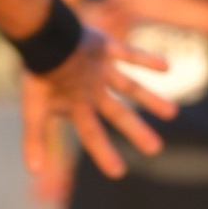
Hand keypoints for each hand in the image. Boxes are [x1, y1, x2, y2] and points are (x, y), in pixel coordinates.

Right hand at [20, 27, 173, 179]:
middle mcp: (91, 90)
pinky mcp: (106, 49)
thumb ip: (34, 137)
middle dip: (136, 131)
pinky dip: (147, 60)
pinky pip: (130, 55)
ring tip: (173, 113)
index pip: (92, 134)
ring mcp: (100, 70)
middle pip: (119, 114)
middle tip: (155, 150)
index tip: (118, 173)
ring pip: (130, 87)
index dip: (104, 153)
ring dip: (151, 99)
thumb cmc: (39, 74)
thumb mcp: (34, 108)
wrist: (42, 35)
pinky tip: (167, 68)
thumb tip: (34, 171)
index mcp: (76, 106)